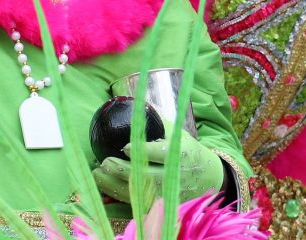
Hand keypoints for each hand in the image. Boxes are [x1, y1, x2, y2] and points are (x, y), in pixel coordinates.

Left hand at [92, 124, 223, 203]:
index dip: (141, 152)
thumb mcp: (176, 131)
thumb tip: (127, 100)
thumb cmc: (187, 148)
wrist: (209, 177)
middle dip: (123, 171)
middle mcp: (175, 176)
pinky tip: (104, 185)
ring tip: (96, 173)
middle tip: (104, 162)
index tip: (124, 147)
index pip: (160, 154)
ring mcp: (169, 194)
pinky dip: (119, 195)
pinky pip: (138, 204)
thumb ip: (154, 119)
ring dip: (115, 185)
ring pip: (140, 194)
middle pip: (147, 177)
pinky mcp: (163, 205)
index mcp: (179, 154)